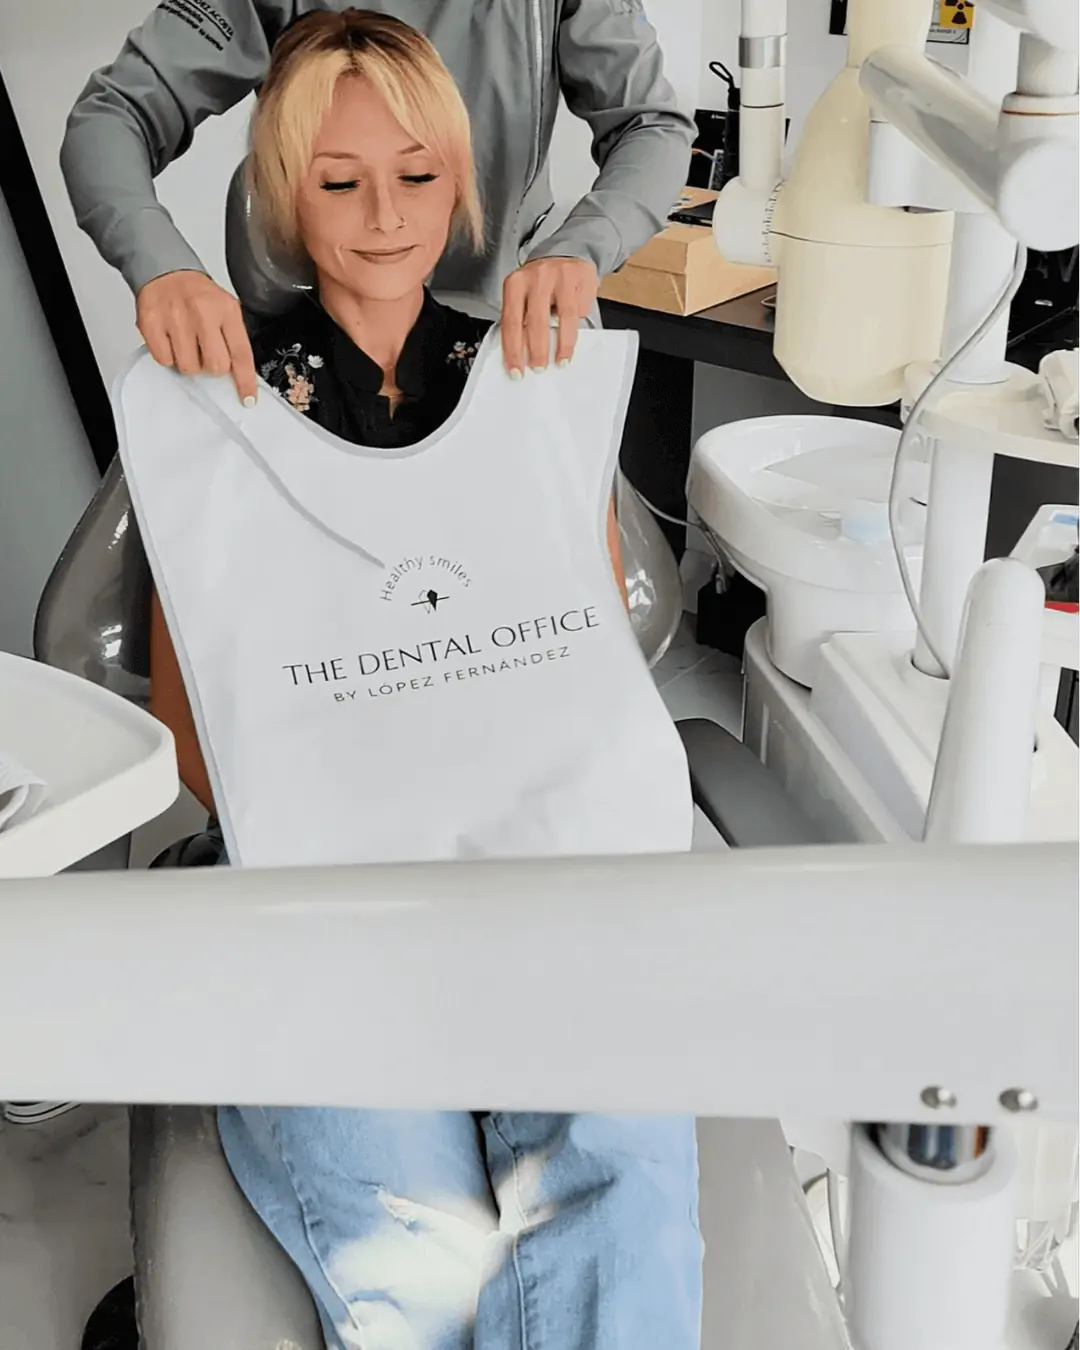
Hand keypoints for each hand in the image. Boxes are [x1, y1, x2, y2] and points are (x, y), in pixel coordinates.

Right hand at [136, 270, 257, 404]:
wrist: (166, 271)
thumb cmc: (198, 295)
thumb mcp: (225, 309)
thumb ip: (234, 340)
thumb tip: (240, 376)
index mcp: (226, 310)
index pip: (241, 354)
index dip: (245, 381)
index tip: (247, 400)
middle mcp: (202, 313)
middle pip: (216, 367)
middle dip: (212, 367)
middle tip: (205, 352)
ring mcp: (176, 318)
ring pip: (189, 368)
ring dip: (189, 363)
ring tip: (187, 343)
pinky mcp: (152, 323)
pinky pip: (165, 360)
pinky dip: (168, 356)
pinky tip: (171, 340)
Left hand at [500, 257, 598, 377]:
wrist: (564, 252)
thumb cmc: (539, 283)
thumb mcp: (522, 295)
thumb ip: (520, 319)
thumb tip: (519, 356)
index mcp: (516, 283)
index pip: (511, 322)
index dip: (513, 350)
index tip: (516, 371)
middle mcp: (537, 276)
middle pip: (537, 320)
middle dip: (537, 350)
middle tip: (538, 368)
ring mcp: (562, 275)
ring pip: (565, 316)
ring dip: (563, 345)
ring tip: (560, 361)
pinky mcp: (583, 276)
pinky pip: (582, 308)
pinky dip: (578, 323)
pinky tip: (574, 328)